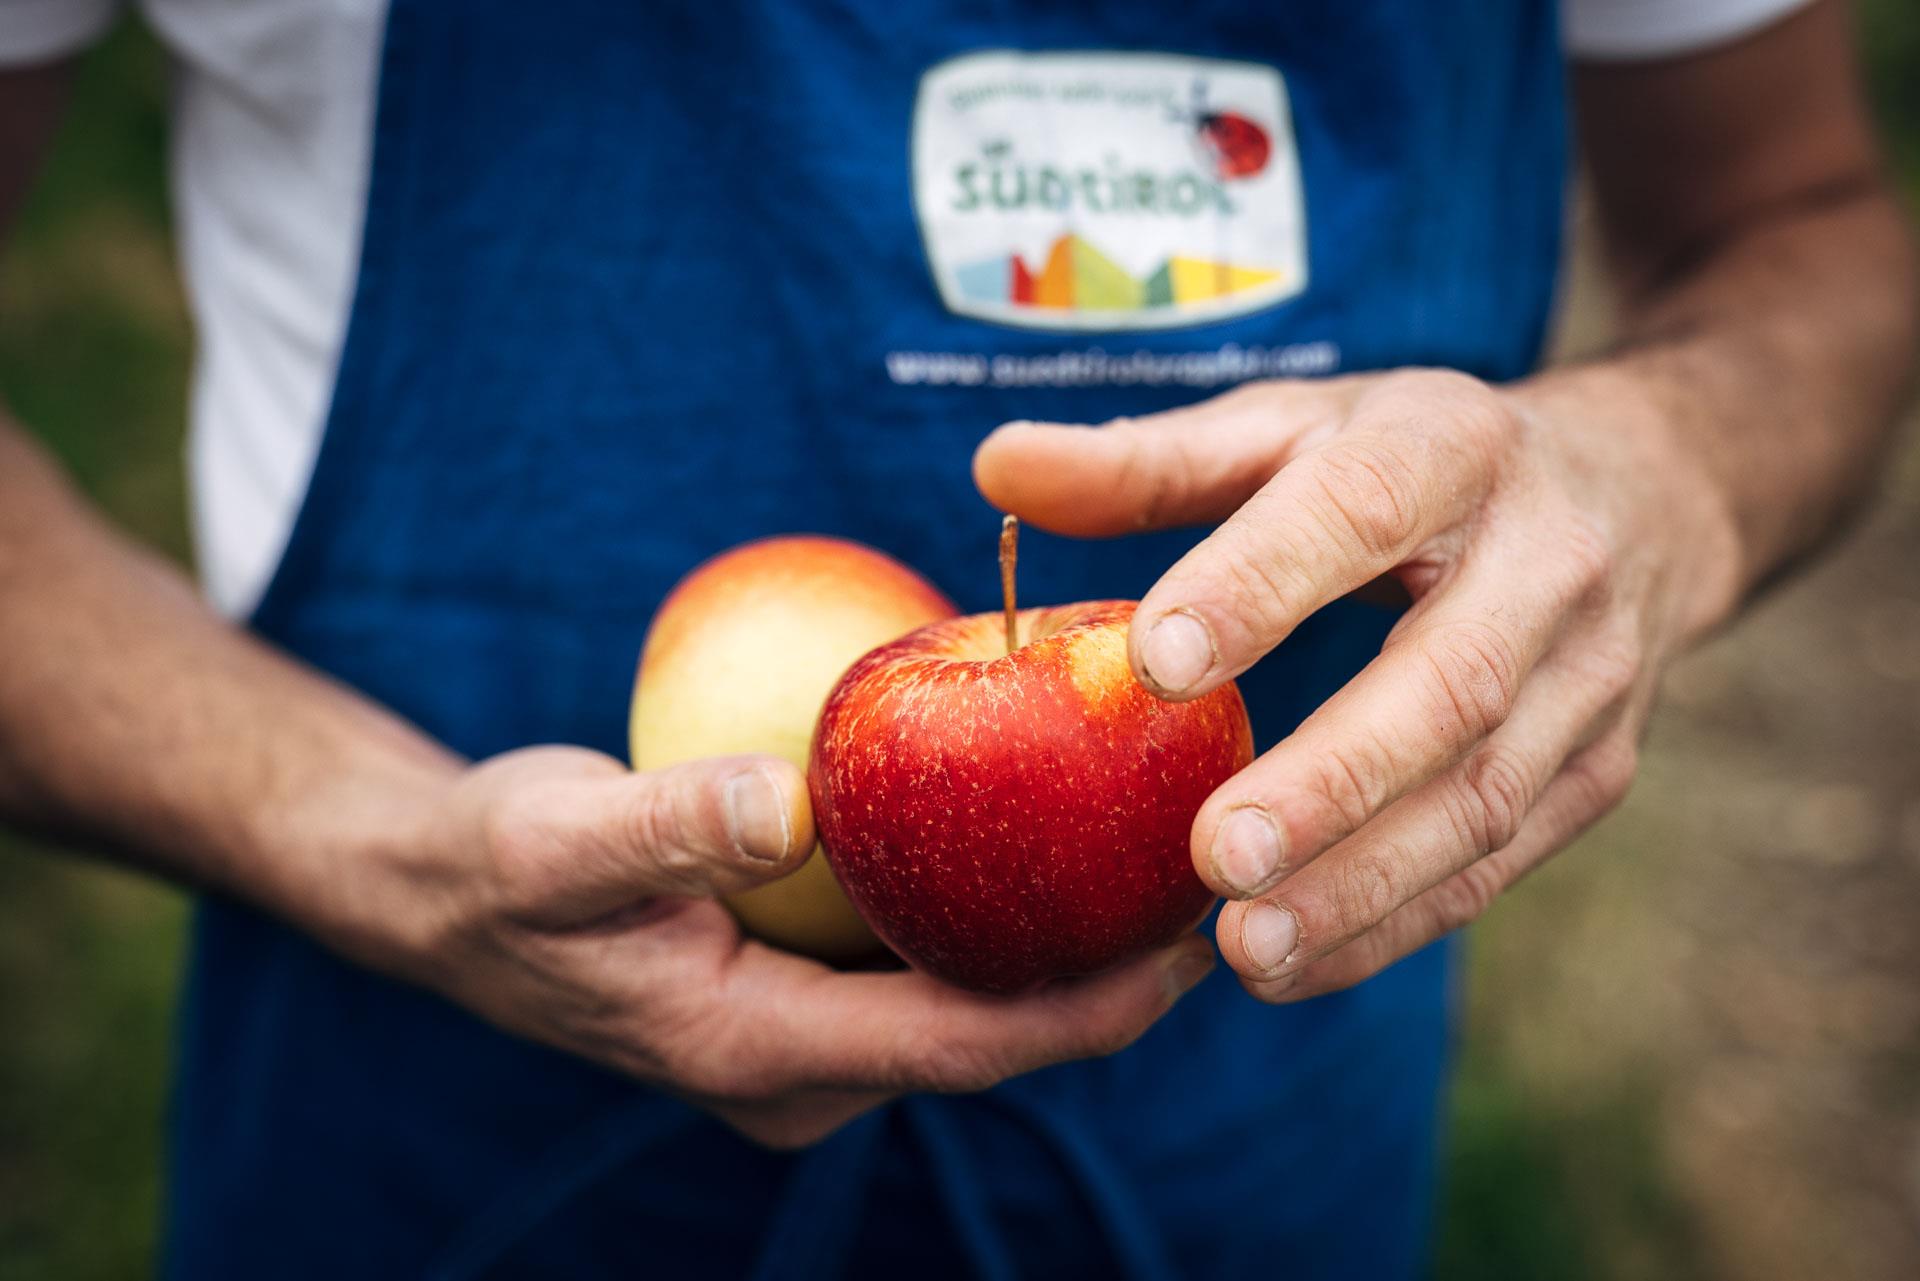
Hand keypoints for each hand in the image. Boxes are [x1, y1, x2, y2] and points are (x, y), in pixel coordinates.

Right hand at [322, 747, 1213, 1146]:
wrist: (449, 893)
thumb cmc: (500, 864)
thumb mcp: (558, 837)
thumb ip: (663, 826)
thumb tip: (785, 805)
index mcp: (758, 1052)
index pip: (958, 1046)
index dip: (1084, 1009)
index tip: (1188, 948)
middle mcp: (800, 1071)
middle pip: (990, 1038)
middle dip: (1105, 980)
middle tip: (1212, 881)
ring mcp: (806, 1044)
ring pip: (968, 1005)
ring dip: (1062, 948)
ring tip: (1161, 862)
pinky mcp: (807, 998)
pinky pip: (929, 967)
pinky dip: (996, 915)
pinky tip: (1051, 841)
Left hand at [975, 368, 1741, 1001]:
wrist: (1644, 489)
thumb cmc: (1411, 460)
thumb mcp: (1294, 429)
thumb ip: (1149, 459)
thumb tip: (994, 464)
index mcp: (1452, 447)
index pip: (1361, 508)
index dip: (1262, 583)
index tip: (1156, 663)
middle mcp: (1546, 562)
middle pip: (1452, 683)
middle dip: (1334, 780)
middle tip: (1214, 856)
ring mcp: (1593, 677)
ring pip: (1485, 798)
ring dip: (1365, 885)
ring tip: (1243, 948)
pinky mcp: (1600, 768)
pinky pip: (1500, 863)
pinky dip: (1395, 923)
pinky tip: (1290, 966)